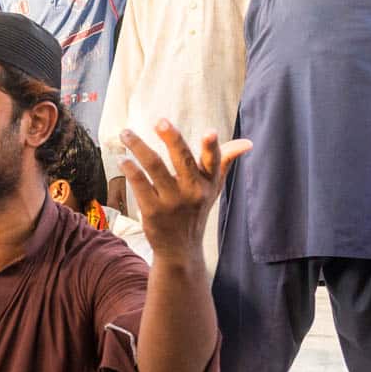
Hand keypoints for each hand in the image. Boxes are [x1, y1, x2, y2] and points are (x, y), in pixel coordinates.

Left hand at [117, 120, 250, 258]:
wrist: (181, 250)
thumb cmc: (196, 211)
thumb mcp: (213, 189)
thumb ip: (225, 162)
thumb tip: (247, 143)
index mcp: (208, 183)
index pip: (213, 162)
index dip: (212, 147)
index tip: (210, 132)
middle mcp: (192, 192)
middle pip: (182, 160)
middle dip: (172, 138)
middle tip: (160, 121)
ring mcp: (172, 202)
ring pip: (154, 166)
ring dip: (138, 147)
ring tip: (126, 133)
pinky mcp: (153, 211)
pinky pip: (140, 184)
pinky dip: (131, 169)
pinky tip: (123, 159)